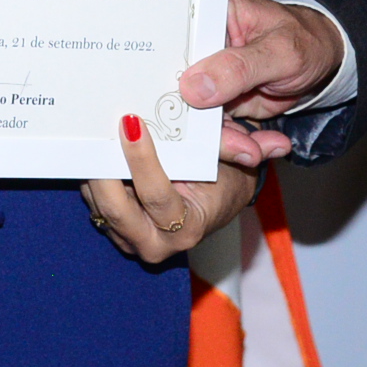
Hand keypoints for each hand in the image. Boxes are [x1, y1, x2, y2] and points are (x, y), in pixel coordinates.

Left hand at [81, 112, 258, 263]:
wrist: (212, 202)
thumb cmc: (223, 179)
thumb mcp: (233, 162)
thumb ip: (240, 148)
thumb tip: (275, 144)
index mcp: (186, 229)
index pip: (157, 195)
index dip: (142, 161)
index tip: (133, 124)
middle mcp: (155, 242)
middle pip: (115, 209)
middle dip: (103, 170)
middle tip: (98, 131)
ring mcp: (130, 238)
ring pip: (99, 205)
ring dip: (93, 170)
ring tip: (91, 132)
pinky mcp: (113, 229)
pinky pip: (94, 202)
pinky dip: (92, 174)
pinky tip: (92, 146)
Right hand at [175, 0, 342, 155]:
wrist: (323, 61)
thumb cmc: (305, 40)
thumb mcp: (279, 51)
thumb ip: (238, 68)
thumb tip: (194, 87)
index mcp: (209, 15)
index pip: (175, 43)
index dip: (167, 74)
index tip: (178, 105)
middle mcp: (202, 46)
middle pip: (181, 87)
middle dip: (199, 124)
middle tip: (231, 145)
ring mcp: (210, 77)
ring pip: (198, 118)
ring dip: (225, 142)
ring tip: (254, 152)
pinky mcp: (221, 103)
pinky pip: (220, 131)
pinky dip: (241, 146)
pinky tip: (262, 149)